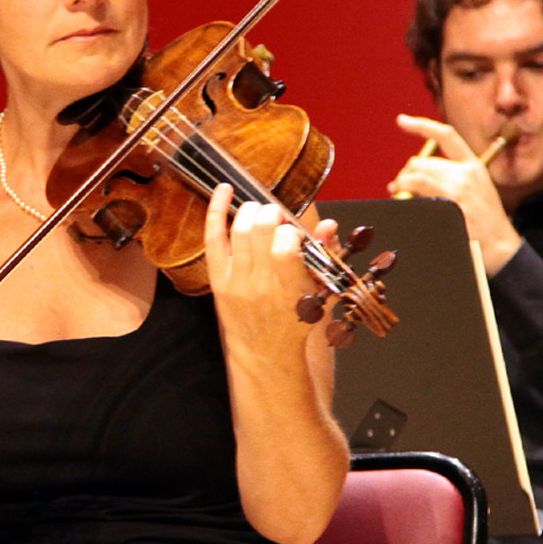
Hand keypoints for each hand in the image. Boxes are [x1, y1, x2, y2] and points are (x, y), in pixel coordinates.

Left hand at [203, 185, 334, 361]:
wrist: (265, 354)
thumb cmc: (296, 322)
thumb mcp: (321, 293)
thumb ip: (326, 256)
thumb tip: (328, 223)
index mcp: (291, 289)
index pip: (285, 246)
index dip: (290, 230)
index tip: (294, 234)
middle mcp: (262, 285)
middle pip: (261, 230)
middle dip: (272, 214)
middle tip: (278, 219)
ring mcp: (237, 282)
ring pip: (240, 230)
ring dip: (252, 211)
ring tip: (261, 213)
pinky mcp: (219, 280)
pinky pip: (214, 239)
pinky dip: (217, 210)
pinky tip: (224, 189)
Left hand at [387, 114, 522, 273]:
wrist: (500, 246)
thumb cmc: (486, 219)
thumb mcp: (478, 187)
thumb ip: (454, 175)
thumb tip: (418, 171)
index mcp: (473, 165)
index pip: (446, 135)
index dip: (421, 125)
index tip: (402, 121)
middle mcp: (465, 173)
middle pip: (423, 161)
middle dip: (407, 172)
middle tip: (400, 183)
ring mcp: (456, 191)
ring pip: (416, 176)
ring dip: (402, 183)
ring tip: (398, 191)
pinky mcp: (447, 207)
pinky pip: (416, 196)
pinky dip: (406, 198)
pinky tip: (405, 204)